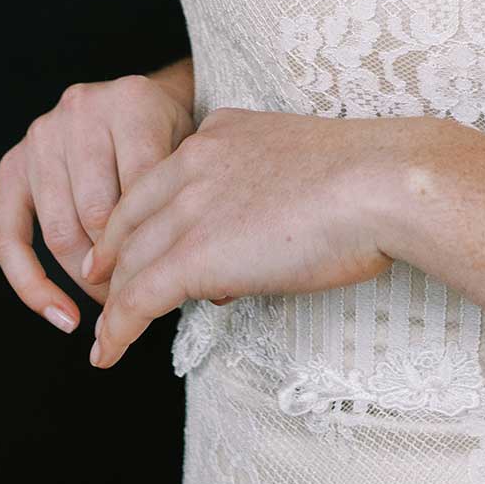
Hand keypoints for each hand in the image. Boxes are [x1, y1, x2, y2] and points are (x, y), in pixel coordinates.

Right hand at [0, 74, 196, 333]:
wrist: (144, 101)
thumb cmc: (172, 137)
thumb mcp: (191, 154)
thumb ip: (189, 203)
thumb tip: (214, 293)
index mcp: (132, 102)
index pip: (140, 191)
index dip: (152, 245)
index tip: (167, 282)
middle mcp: (81, 111)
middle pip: (96, 214)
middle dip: (119, 267)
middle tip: (140, 297)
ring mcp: (42, 135)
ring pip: (59, 230)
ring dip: (84, 277)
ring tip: (112, 301)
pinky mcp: (13, 163)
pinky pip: (8, 238)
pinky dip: (31, 283)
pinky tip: (60, 313)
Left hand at [84, 107, 412, 368]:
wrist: (380, 183)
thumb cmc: (368, 177)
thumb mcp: (301, 161)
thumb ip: (264, 185)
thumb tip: (255, 234)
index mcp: (222, 132)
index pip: (158, 180)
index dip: (138, 219)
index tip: (131, 246)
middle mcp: (196, 160)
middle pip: (132, 219)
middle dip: (113, 259)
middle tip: (104, 288)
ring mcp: (191, 207)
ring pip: (129, 262)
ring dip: (113, 301)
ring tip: (107, 333)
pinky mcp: (193, 254)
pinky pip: (137, 299)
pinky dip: (117, 329)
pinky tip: (108, 352)